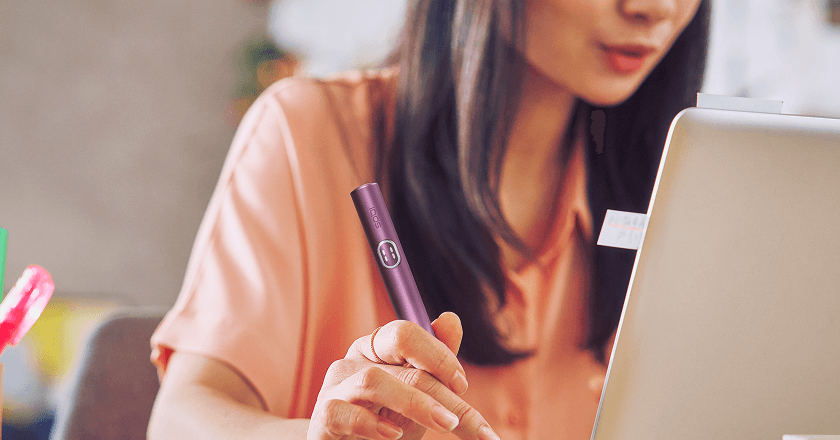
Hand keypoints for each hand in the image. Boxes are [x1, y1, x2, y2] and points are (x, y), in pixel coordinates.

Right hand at [307, 312, 499, 439]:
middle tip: (463, 421)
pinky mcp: (320, 420)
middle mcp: (351, 363)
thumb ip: (433, 361)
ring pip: (372, 381)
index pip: (405, 334)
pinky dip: (370, 423)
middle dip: (442, 393)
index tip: (462, 386)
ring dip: (415, 404)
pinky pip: (340, 411)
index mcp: (374, 350)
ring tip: (445, 424)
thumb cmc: (383, 422)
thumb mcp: (415, 395)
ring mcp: (332, 390)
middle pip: (400, 364)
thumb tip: (451, 318)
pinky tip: (394, 435)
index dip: (437, 355)